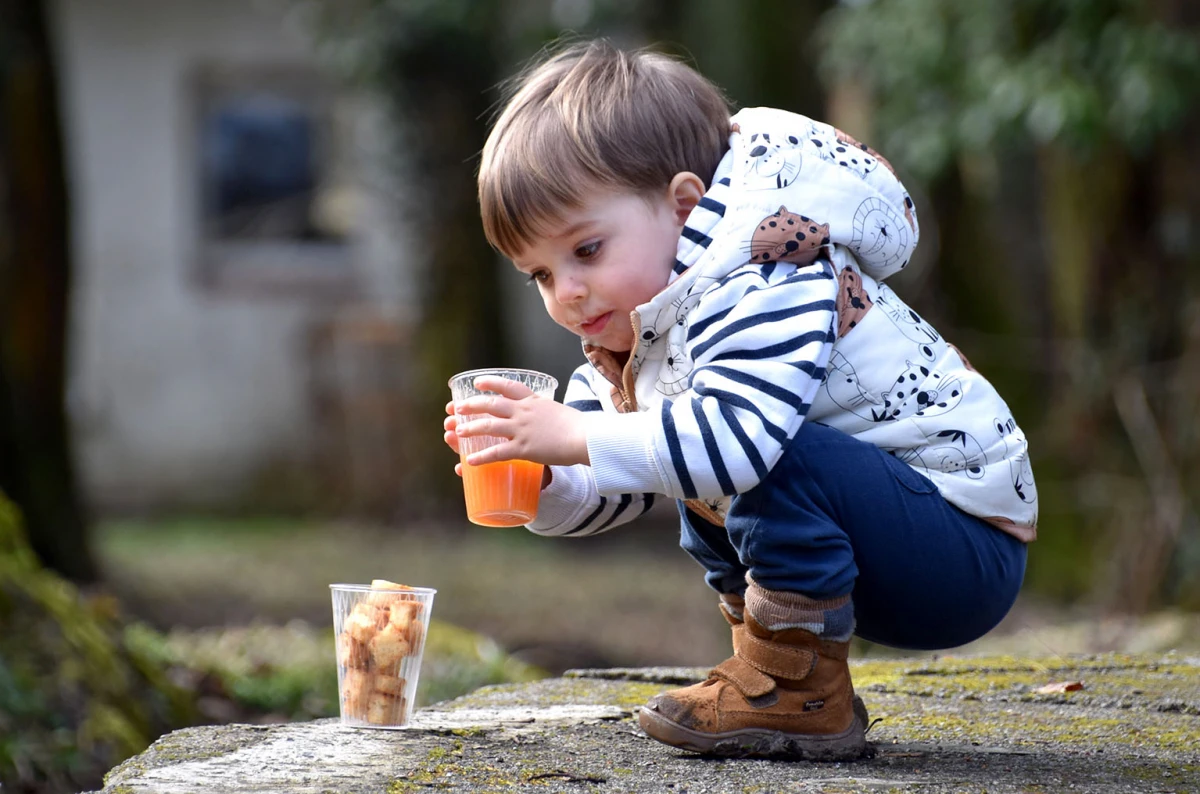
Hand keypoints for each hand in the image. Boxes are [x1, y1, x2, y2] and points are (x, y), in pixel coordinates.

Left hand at [449, 375, 589, 467]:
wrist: (586, 437)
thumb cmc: (579, 427)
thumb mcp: (559, 411)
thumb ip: (545, 413)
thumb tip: (543, 418)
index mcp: (534, 401)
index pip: (508, 386)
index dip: (490, 383)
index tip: (477, 383)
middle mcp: (524, 412)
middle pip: (492, 404)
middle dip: (472, 405)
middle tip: (457, 408)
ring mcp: (522, 429)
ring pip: (489, 426)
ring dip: (470, 429)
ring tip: (457, 432)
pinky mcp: (524, 448)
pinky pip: (497, 452)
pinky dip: (481, 457)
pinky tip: (470, 460)